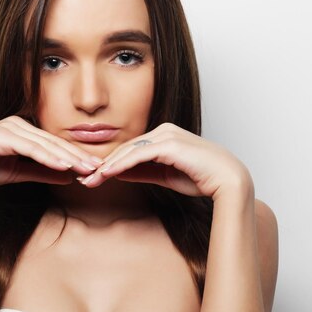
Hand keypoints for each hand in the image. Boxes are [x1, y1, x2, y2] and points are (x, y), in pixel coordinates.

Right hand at [0, 115, 102, 186]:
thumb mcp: (19, 172)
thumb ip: (42, 171)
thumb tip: (68, 176)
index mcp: (24, 131)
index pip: (56, 145)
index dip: (76, 157)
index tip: (95, 168)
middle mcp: (20, 125)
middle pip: (56, 143)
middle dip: (79, 156)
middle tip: (100, 168)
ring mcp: (11, 128)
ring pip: (47, 145)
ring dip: (68, 158)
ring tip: (87, 169)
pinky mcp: (3, 135)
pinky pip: (31, 148)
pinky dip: (49, 157)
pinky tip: (64, 167)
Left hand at [77, 122, 252, 199]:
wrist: (228, 181)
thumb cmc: (201, 178)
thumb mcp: (163, 176)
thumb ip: (141, 172)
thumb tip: (115, 172)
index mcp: (163, 135)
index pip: (130, 149)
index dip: (109, 164)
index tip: (92, 177)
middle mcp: (163, 130)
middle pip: (125, 149)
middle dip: (103, 165)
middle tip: (84, 180)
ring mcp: (167, 135)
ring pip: (128, 151)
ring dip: (107, 166)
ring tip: (90, 180)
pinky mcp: (170, 144)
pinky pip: (139, 155)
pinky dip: (121, 165)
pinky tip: (107, 174)